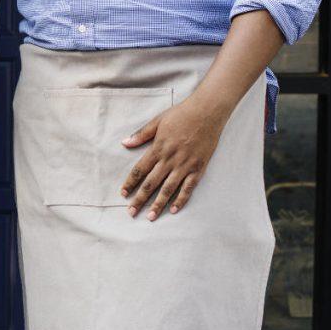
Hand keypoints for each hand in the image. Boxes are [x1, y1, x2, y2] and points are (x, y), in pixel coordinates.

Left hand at [119, 99, 229, 219]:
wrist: (207, 112)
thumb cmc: (181, 114)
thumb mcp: (157, 121)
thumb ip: (141, 135)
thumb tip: (124, 143)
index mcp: (158, 148)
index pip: (140, 169)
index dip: (131, 182)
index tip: (123, 193)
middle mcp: (170, 159)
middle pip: (151, 183)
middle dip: (140, 199)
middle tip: (131, 212)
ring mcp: (185, 165)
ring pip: (168, 189)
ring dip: (158, 204)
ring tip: (150, 217)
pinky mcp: (198, 168)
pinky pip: (188, 188)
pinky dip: (181, 200)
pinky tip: (174, 210)